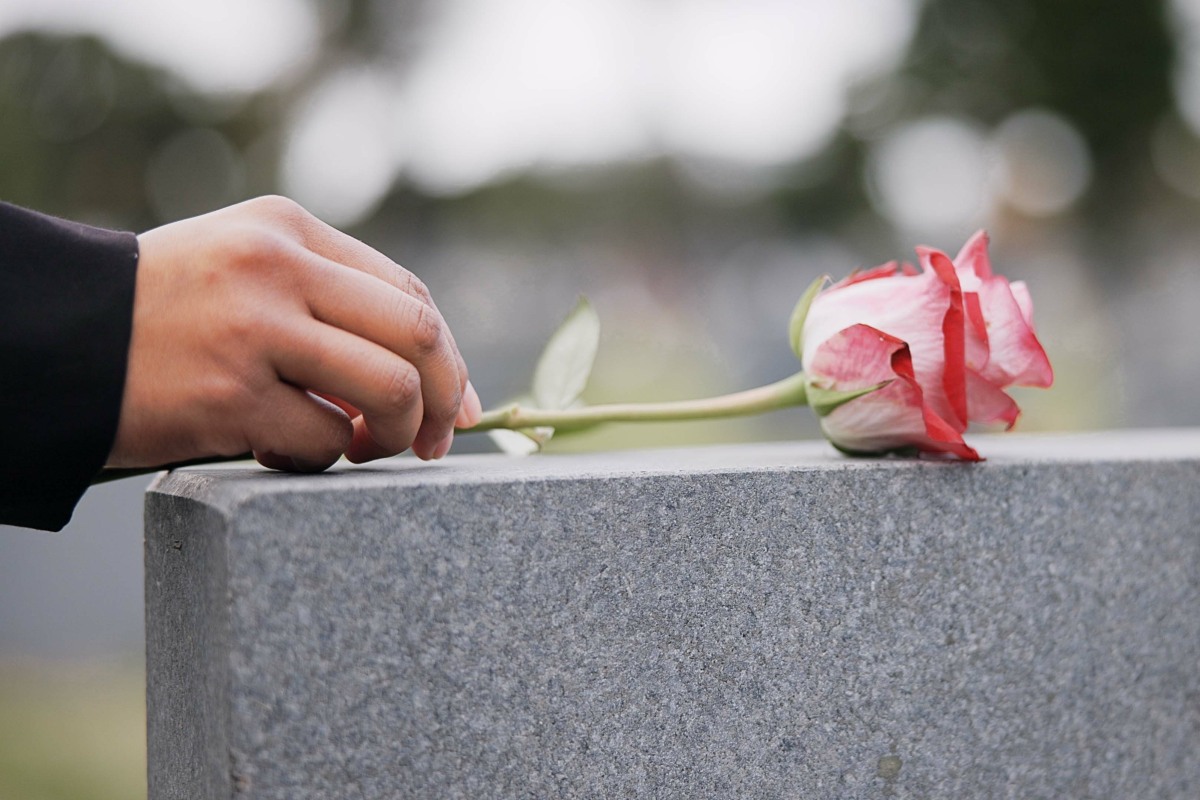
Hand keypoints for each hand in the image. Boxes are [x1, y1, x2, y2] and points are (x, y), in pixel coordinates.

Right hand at [106, 195, 481, 471]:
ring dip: (389, 437)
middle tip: (427, 443)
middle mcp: (278, 268)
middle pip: (419, 335)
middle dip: (443, 400)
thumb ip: (329, 303)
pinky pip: (323, 442)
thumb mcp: (245, 271)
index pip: (409, 293)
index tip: (457, 408)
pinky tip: (284, 451)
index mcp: (289, 230)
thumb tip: (426, 379)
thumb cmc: (162, 316)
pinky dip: (321, 461)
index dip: (449, 359)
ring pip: (387, 389)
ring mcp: (253, 328)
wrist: (54, 338)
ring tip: (357, 450)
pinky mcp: (227, 393)